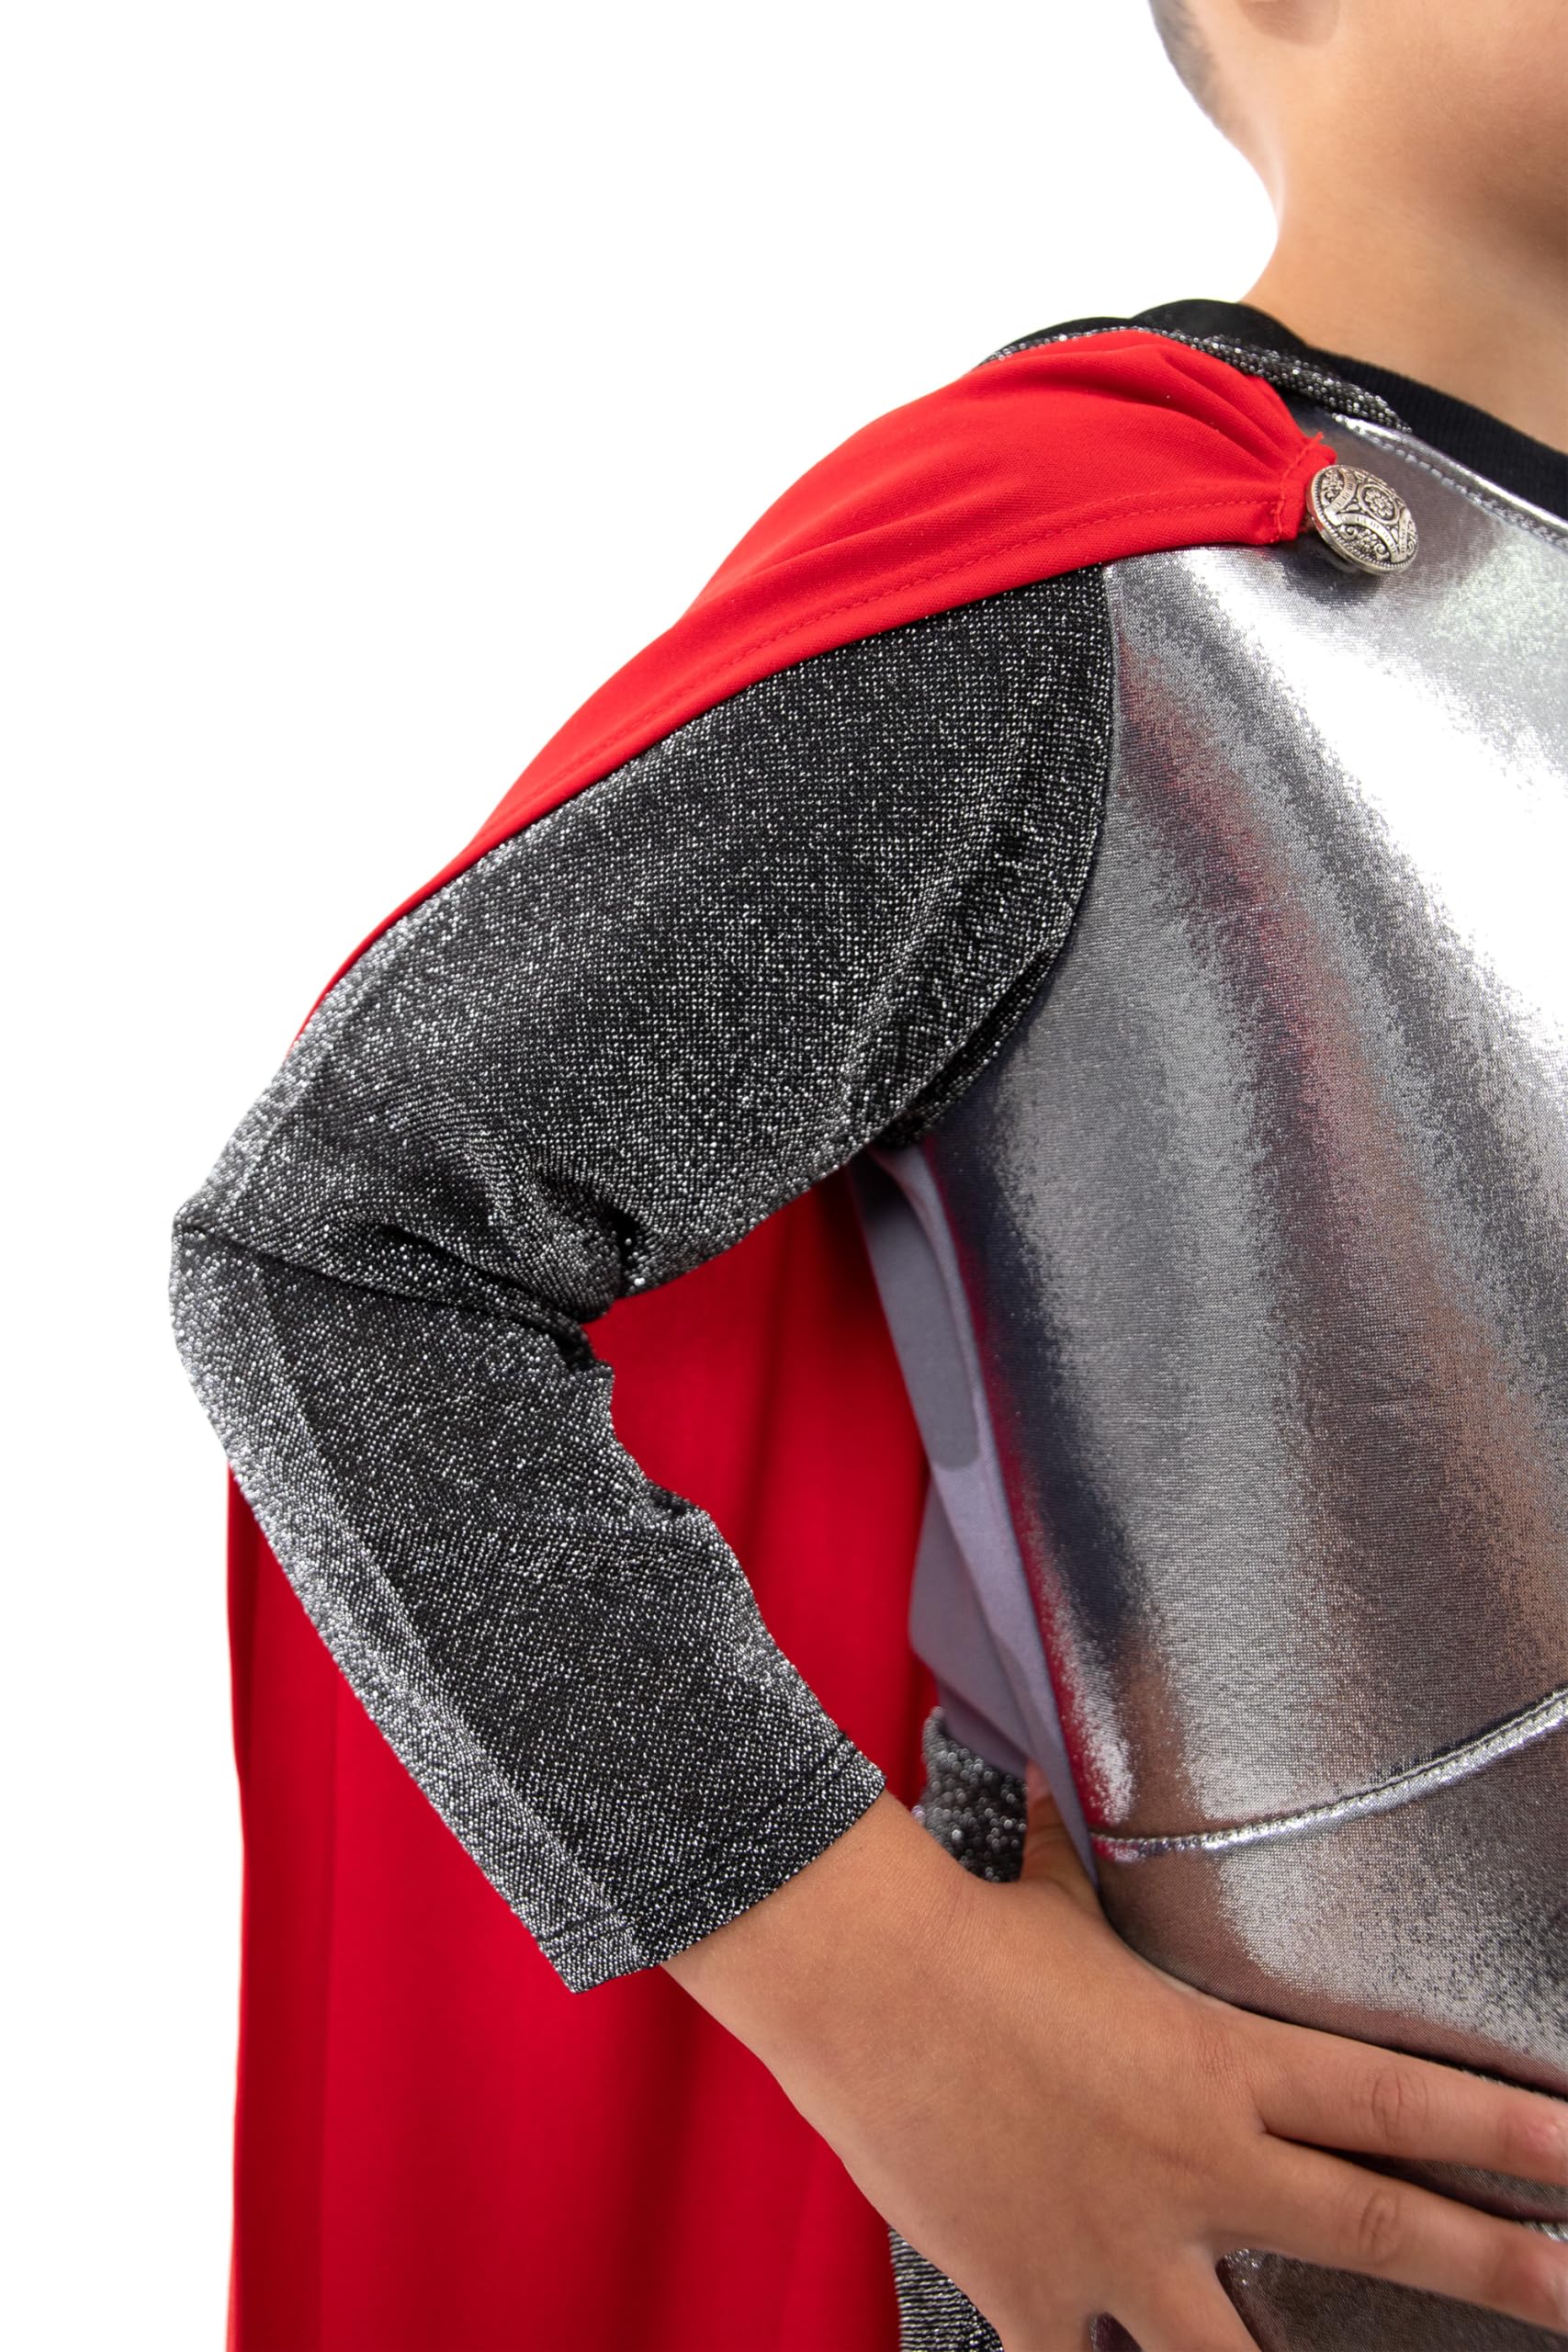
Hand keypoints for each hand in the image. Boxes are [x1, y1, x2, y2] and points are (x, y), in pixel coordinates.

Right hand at [665, 1778, 1567, 2348]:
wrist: (856, 1975)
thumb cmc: (960, 1931)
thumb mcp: (1054, 1901)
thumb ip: (1080, 1873)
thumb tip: (1045, 1790)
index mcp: (1216, 2063)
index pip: (1396, 2100)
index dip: (1505, 2133)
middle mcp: (1191, 2164)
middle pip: (1378, 2230)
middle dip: (1498, 2271)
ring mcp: (1117, 2245)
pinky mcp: (1034, 2296)